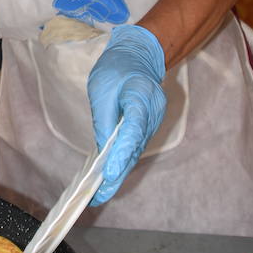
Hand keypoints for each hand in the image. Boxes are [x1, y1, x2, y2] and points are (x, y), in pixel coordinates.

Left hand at [86, 23, 165, 204]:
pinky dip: (122, 161)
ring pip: (135, 150)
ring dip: (119, 172)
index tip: (109, 174)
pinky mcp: (148, 126)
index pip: (133, 129)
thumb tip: (102, 149)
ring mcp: (154, 120)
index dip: (121, 153)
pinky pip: (135, 146)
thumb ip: (103, 118)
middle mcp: (153, 112)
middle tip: (99, 196)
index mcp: (141, 95)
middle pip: (135, 146)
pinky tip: (108, 178)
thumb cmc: (117, 69)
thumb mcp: (101, 88)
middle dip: (118, 173)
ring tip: (99, 194)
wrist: (140, 56)